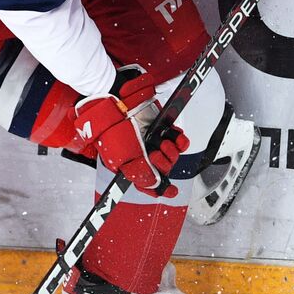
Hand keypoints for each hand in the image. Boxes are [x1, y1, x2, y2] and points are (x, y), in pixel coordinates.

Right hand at [73, 66, 187, 195]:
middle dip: (163, 164)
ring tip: (162, 143)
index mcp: (128, 165)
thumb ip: (140, 175)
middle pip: (162, 169)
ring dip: (171, 152)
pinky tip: (175, 138)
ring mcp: (151, 141)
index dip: (158, 188)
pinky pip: (178, 141)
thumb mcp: (123, 157)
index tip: (171, 192)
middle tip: (154, 154)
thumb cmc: (113, 128)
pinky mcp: (161, 129)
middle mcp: (141, 154)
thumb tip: (155, 185)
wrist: (116, 101)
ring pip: (172, 156)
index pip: (145, 182)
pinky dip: (180, 141)